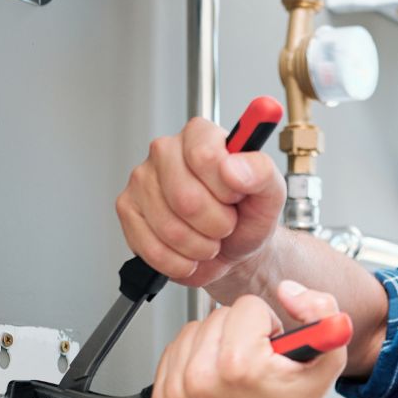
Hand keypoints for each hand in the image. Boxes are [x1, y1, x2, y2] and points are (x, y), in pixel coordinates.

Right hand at [115, 117, 286, 288]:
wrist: (235, 250)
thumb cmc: (248, 216)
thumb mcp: (270, 193)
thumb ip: (261, 172)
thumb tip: (232, 167)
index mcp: (200, 135)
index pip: (204, 157)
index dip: (226, 189)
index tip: (236, 196)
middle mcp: (165, 151)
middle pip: (185, 199)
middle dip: (216, 224)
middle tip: (225, 224)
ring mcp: (141, 180)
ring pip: (169, 228)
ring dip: (200, 246)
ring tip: (210, 239)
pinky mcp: (127, 210)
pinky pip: (152, 248)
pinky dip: (180, 262)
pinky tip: (190, 253)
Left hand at [150, 281, 345, 397]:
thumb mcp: (330, 359)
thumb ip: (321, 311)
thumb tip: (288, 291)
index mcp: (240, 364)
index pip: (247, 307)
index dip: (267, 326)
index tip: (272, 351)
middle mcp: (202, 377)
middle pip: (218, 316)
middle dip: (242, 333)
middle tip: (257, 364)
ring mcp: (179, 391)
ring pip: (194, 331)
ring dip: (216, 344)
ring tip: (236, 372)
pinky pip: (174, 354)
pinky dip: (194, 361)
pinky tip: (216, 381)